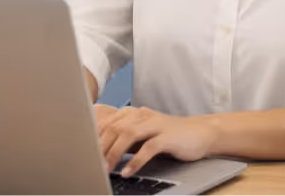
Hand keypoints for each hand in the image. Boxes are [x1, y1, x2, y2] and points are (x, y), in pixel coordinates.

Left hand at [96, 105, 217, 177]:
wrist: (200, 133)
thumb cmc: (169, 136)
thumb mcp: (143, 135)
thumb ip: (125, 139)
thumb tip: (101, 151)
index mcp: (134, 113)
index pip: (108, 123)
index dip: (94, 138)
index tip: (84, 153)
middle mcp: (143, 115)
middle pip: (115, 127)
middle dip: (101, 147)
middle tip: (91, 164)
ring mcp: (155, 124)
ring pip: (128, 134)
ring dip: (114, 153)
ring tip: (106, 168)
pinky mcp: (167, 135)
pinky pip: (149, 147)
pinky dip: (136, 160)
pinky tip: (128, 171)